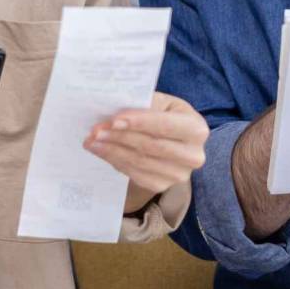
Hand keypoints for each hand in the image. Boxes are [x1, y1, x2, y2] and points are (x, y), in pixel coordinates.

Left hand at [85, 92, 209, 208]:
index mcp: (196, 128)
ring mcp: (179, 174)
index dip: (139, 122)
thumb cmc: (165, 116)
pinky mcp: (163, 186)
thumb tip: (114, 112)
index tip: (114, 120)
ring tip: (93, 140)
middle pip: (151, 146)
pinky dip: (115, 161)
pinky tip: (101, 151)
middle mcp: (193, 155)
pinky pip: (135, 174)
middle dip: (120, 137)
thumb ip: (143, 104)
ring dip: (112, 150)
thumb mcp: (161, 102)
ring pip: (140, 162)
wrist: (173, 141)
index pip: (166, 125)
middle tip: (95, 130)